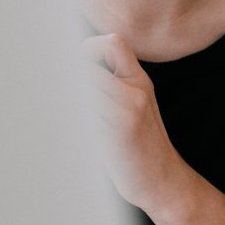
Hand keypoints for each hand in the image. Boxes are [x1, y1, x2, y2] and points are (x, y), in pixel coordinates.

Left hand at [82, 34, 183, 216]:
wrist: (163, 182)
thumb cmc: (139, 147)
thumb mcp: (132, 108)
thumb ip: (111, 87)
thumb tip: (72, 73)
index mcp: (139, 81)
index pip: (113, 43)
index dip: (89, 48)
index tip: (77, 68)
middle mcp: (136, 90)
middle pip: (89, 65)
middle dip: (71, 78)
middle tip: (61, 93)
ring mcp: (129, 109)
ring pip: (85, 86)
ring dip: (72, 99)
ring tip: (72, 115)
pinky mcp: (121, 130)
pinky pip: (88, 111)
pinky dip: (78, 117)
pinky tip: (82, 132)